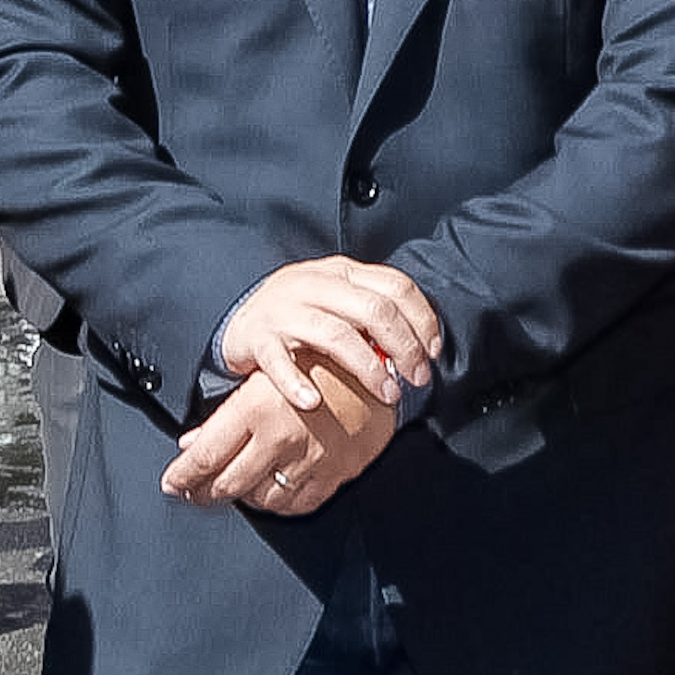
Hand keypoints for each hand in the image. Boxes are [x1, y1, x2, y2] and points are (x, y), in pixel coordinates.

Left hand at [162, 358, 394, 512]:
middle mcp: (279, 438)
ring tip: (234, 486)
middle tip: (194, 490)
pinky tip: (271, 489)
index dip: (182, 476)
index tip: (173, 482)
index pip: (204, 458)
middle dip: (203, 491)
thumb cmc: (321, 361)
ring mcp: (309, 460)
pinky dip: (279, 501)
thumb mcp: (265, 376)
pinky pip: (297, 504)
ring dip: (241, 496)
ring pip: (258, 500)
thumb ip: (225, 414)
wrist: (382, 363)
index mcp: (256, 409)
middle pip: (226, 485)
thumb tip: (192, 445)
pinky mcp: (335, 473)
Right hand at [219, 256, 442, 410]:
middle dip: (405, 347)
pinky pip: (278, 362)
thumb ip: (374, 311)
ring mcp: (285, 310)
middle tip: (418, 379)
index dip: (423, 319)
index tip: (434, 352)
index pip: (396, 286)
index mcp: (343, 272)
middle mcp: (316, 284)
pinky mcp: (256, 339)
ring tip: (388, 394)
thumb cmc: (303, 313)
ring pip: (337, 335)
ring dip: (368, 368)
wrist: (241, 318)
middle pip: (374, 310)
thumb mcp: (340, 299)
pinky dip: (296, 383)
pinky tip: (312, 403)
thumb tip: (423, 345)